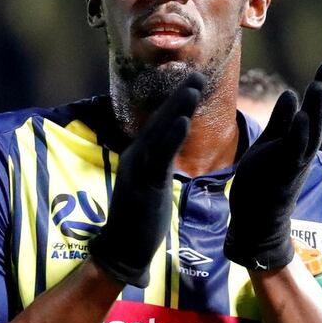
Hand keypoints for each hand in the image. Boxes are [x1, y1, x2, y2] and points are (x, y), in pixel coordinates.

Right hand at [88, 74, 204, 286]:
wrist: (122, 249)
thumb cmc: (139, 219)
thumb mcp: (150, 184)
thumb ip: (157, 164)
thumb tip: (168, 151)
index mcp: (139, 156)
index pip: (160, 123)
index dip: (177, 102)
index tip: (193, 82)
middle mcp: (136, 156)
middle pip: (160, 119)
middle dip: (180, 95)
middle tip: (199, 73)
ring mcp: (139, 169)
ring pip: (161, 132)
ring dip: (178, 107)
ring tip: (195, 86)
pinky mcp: (145, 184)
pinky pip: (160, 157)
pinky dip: (172, 137)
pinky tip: (184, 121)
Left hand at [225, 61, 321, 269]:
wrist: (257, 220)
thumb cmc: (263, 181)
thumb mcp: (271, 144)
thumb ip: (282, 121)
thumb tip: (291, 94)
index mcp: (301, 142)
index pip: (317, 112)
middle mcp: (304, 150)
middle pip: (320, 117)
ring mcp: (296, 161)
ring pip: (311, 131)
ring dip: (315, 108)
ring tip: (318, 83)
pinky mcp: (284, 171)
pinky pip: (295, 148)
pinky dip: (300, 131)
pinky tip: (302, 113)